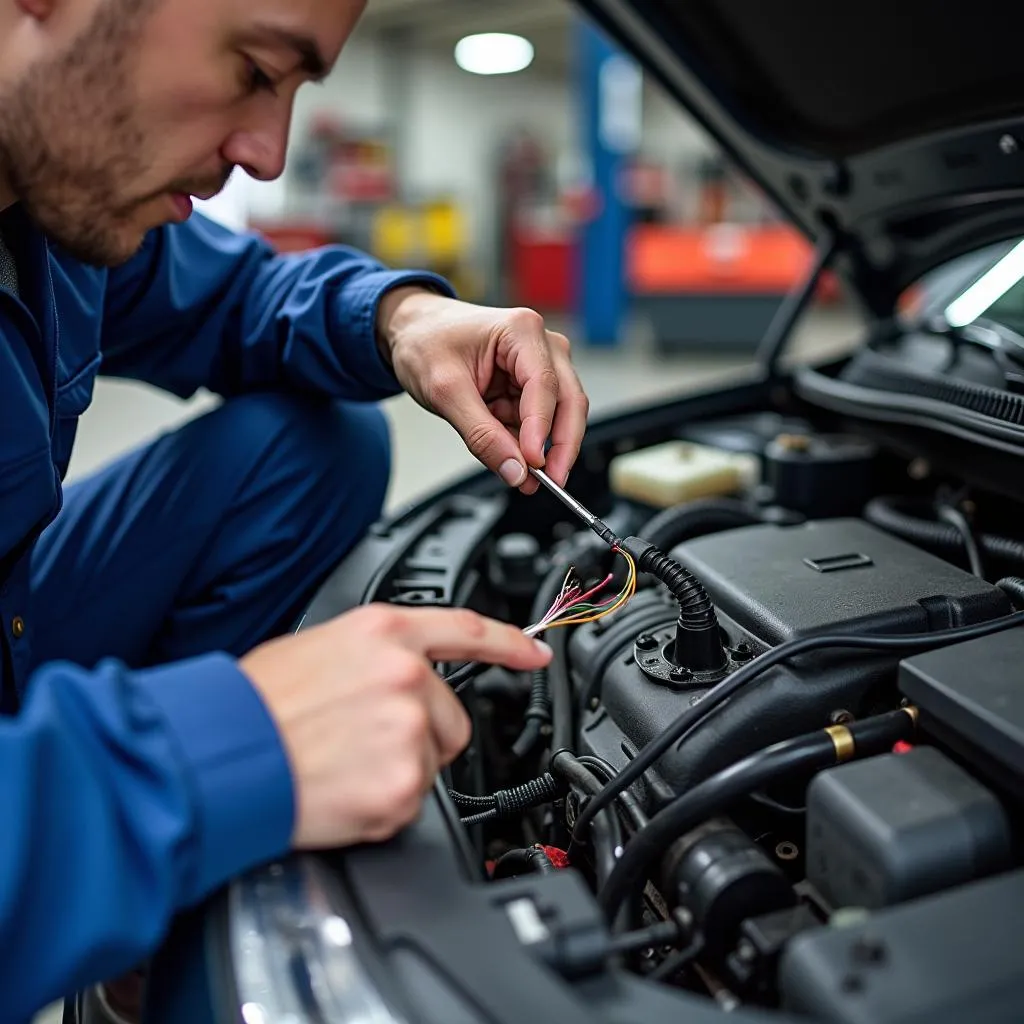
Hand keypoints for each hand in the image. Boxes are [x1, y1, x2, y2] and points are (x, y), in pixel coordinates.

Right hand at [240, 604, 551, 848]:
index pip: (466, 630)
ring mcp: (408, 731)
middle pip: (451, 718)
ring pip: (432, 763)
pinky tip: (341, 791)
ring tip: (343, 764)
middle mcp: (405, 676)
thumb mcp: (313, 648)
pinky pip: (410, 804)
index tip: (535, 654)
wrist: (219, 758)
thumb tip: (397, 677)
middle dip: (420, 736)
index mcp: (383, 634)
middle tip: (360, 742)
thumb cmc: (252, 706)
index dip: (509, 644)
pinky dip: (380, 807)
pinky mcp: (402, 785)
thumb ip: (371, 658)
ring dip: (399, 771)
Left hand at [377, 287, 588, 493]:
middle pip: (568, 401)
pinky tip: (506, 451)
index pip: (545, 386)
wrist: (414, 331)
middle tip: (550, 481)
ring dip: (538, 447)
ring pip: (558, 416)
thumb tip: (514, 469)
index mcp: (521, 331)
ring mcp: (540, 365)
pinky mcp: (531, 386)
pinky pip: (538, 423)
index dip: (542, 429)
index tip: (533, 464)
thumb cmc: (426, 341)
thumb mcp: (445, 391)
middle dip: (560, 445)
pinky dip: (524, 442)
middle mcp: (541, 345)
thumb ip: (481, 434)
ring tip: (515, 470)